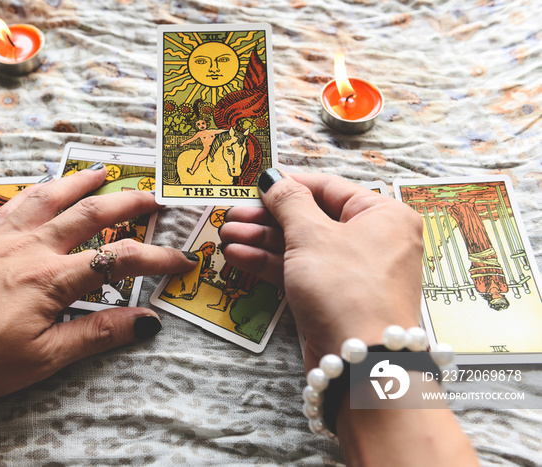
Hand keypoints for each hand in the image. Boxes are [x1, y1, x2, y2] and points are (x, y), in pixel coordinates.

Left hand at [0, 166, 197, 405]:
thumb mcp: (42, 358)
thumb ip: (97, 334)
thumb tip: (146, 323)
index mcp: (52, 280)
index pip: (120, 260)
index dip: (157, 258)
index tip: (181, 260)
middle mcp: (33, 248)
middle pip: (92, 214)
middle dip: (129, 202)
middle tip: (155, 199)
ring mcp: (6, 237)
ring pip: (54, 196)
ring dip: (84, 182)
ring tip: (105, 171)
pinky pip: (19, 200)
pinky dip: (42, 187)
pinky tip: (47, 187)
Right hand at [219, 170, 423, 367]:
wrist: (361, 363)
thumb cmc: (346, 288)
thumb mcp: (311, 235)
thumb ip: (288, 202)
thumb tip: (273, 177)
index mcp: (382, 214)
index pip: (328, 187)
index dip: (288, 184)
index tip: (256, 184)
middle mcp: (373, 239)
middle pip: (311, 218)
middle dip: (266, 218)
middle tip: (231, 216)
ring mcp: (352, 271)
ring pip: (301, 247)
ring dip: (262, 241)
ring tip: (226, 236)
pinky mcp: (335, 297)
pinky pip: (301, 271)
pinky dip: (271, 264)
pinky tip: (239, 257)